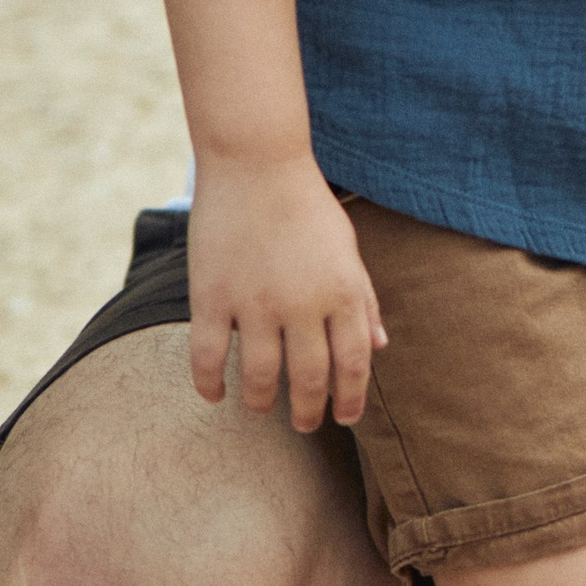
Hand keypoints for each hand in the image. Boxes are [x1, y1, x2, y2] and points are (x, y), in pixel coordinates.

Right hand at [186, 156, 384, 432]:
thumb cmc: (306, 204)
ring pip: (260, 376)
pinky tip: (214, 394)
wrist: (256, 161)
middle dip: (308, 412)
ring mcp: (255, 302)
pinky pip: (208, 355)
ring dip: (261, 402)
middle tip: (304, 425)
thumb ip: (364, 299)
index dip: (350, 398)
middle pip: (309, 378)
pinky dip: (209, 383)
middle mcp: (302, 303)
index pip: (354, 363)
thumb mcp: (347, 248)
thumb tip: (378, 347)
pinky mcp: (212, 295)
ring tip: (260, 409)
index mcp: (342, 292)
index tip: (345, 418)